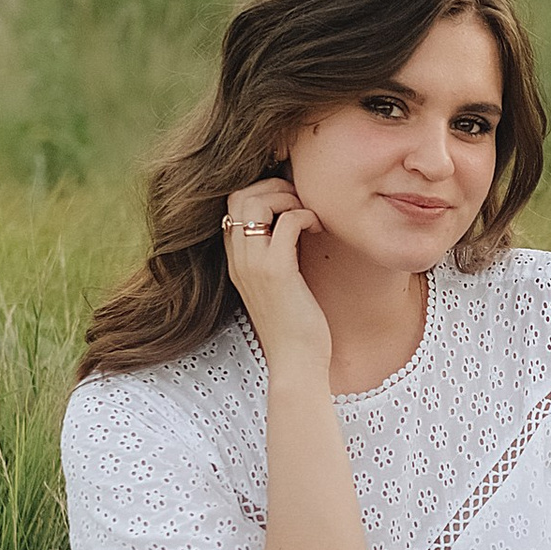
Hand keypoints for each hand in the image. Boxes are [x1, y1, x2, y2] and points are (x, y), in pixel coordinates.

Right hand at [221, 177, 329, 385]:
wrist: (297, 363)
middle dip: (273, 187)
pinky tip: (318, 228)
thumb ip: (276, 256)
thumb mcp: (279, 286)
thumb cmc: (296, 327)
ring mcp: (254, 265)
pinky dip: (305, 215)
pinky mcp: (277, 272)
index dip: (261, 192)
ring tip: (309, 214)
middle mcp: (238, 259)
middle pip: (238, 196)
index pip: (232, 206)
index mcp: (236, 261)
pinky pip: (286, 222)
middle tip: (300, 201)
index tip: (290, 202)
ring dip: (288, 197)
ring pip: (256, 202)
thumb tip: (294, 225)